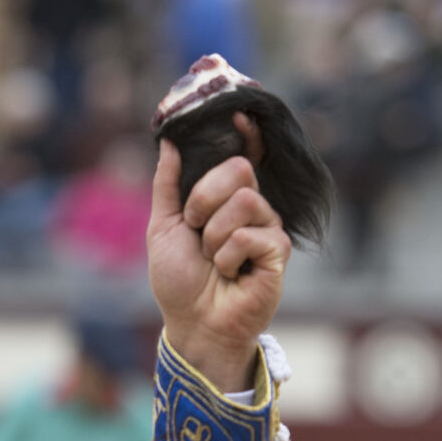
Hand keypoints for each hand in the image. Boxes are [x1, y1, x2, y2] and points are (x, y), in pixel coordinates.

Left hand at [145, 116, 289, 389]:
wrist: (193, 322)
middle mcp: (250, 206)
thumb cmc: (179, 280)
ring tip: (215, 260)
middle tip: (197, 229)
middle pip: (238, 169)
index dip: (243, 134)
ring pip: (243, 201)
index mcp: (223, 197)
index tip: (237, 117)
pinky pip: (251, 233)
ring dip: (214, 236)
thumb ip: (166, 185)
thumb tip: (167, 140)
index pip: (239, 155)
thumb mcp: (162, 227)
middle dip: (204, 199)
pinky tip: (232, 274)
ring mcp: (268, 226)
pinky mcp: (279, 251)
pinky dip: (229, 256)